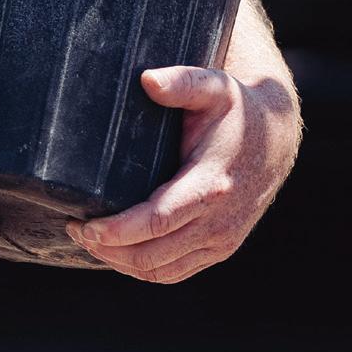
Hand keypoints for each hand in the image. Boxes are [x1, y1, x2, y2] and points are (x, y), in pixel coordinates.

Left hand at [68, 65, 299, 283]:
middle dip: (107, 248)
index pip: (157, 220)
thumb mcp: (214, 86)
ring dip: (121, 262)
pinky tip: (119, 254)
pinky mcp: (221, 248)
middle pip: (153, 253)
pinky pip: (176, 272)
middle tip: (75, 228)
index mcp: (212, 184)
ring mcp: (222, 240)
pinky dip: (144, 269)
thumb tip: (147, 80)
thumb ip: (182, 82)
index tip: (83, 225)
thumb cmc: (237, 110)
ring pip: (162, 270)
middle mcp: (219, 221)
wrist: (276, 139)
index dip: (117, 231)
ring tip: (90, 241)